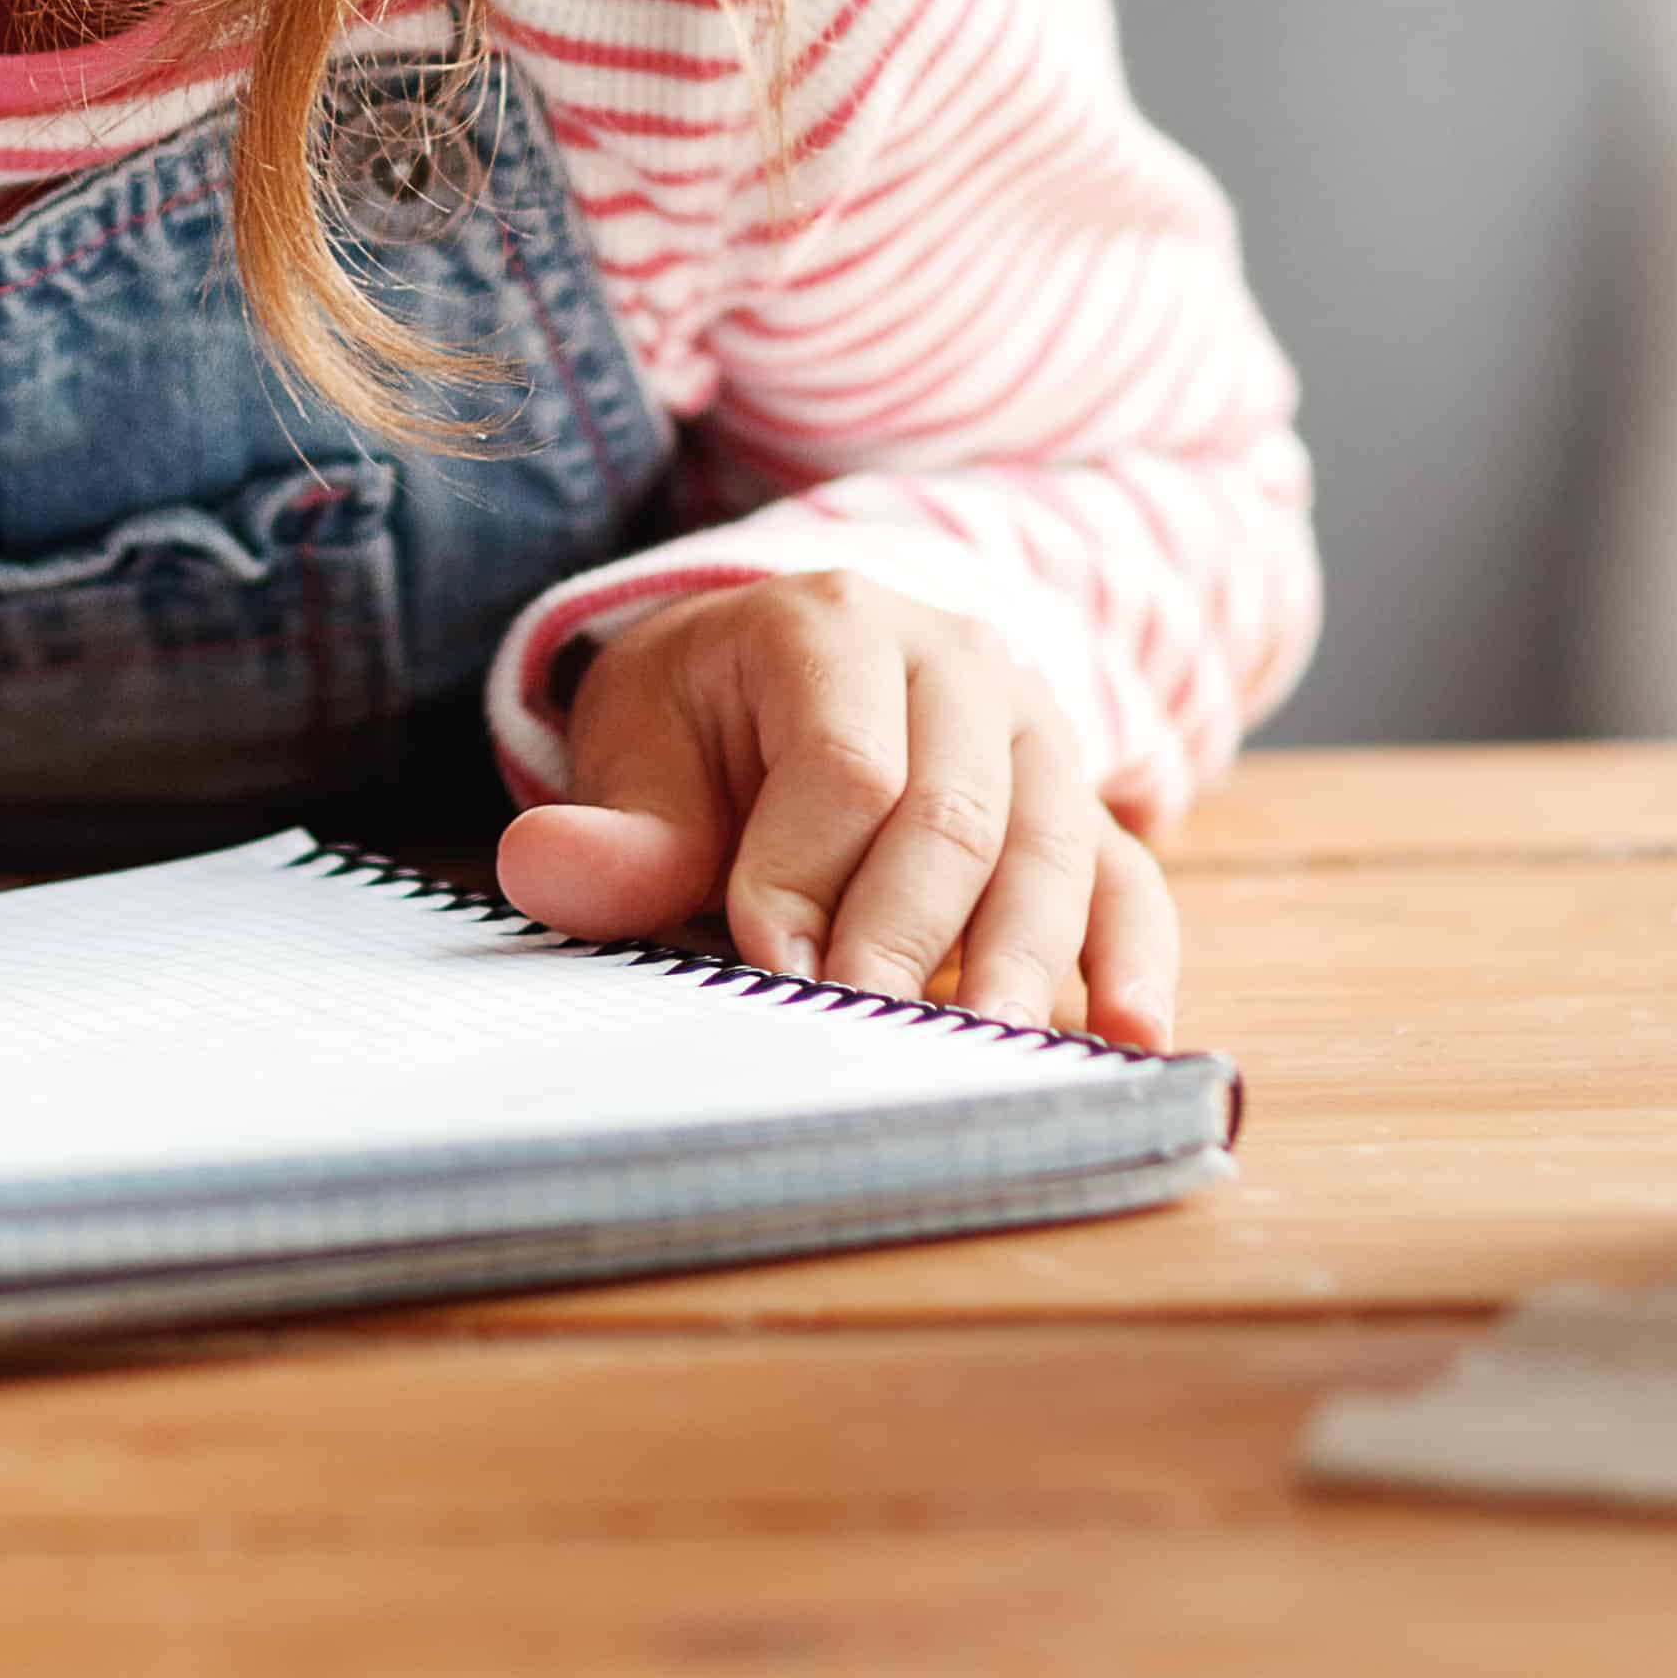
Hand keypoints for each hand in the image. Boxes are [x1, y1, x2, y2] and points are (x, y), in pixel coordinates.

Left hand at [488, 573, 1178, 1044]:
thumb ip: (613, 826)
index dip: (806, 873)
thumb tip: (543, 866)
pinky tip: (1131, 1035)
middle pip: (957, 811)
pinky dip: (1133, 958)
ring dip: (1026, 960)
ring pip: (1050, 848)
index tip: (770, 967)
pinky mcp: (1084, 807)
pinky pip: (1127, 878)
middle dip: (909, 933)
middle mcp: (957, 665)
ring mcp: (1036, 734)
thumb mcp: (641, 743)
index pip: (843, 764)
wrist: (792, 663)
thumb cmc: (709, 719)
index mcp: (833, 626)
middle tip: (866, 1032)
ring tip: (999, 1051)